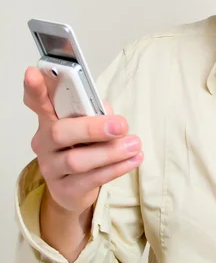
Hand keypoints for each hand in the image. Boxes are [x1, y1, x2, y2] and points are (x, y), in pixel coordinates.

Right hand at [23, 66, 142, 215]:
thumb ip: (95, 113)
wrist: (74, 188)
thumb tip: (108, 114)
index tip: (33, 73)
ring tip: (134, 144)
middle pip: (59, 133)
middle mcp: (44, 143)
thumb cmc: (83, 146)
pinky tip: (133, 159)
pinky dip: (116, 168)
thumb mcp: (87, 125)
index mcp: (49, 120)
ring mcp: (52, 168)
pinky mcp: (65, 190)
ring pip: (77, 160)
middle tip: (121, 125)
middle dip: (93, 128)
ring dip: (111, 152)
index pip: (37, 101)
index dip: (34, 88)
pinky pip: (91, 179)